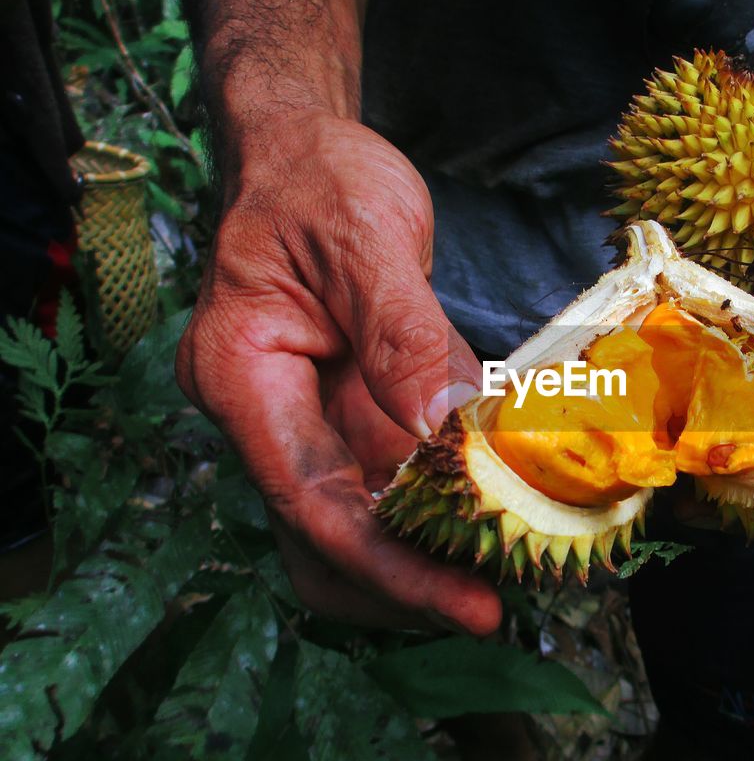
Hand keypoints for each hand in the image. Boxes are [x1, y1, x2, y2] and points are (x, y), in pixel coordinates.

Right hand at [176, 112, 498, 632]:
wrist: (305, 156)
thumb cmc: (318, 181)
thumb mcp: (366, 239)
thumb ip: (403, 339)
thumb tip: (446, 434)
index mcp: (241, 376)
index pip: (310, 503)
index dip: (391, 566)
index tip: (469, 604)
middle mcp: (266, 417)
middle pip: (320, 544)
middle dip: (401, 586)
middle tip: (492, 601)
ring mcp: (307, 423)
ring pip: (354, 529)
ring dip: (423, 560)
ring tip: (506, 572)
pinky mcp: (348, 417)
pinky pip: (389, 486)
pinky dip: (440, 511)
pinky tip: (497, 516)